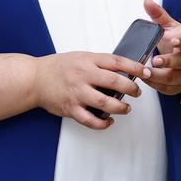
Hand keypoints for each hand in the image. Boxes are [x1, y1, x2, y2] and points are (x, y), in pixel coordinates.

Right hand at [31, 52, 149, 129]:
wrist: (34, 78)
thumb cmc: (59, 67)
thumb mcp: (81, 57)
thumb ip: (99, 64)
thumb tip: (123, 72)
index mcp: (88, 60)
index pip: (117, 62)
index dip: (135, 67)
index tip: (145, 71)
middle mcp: (84, 75)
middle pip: (115, 82)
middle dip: (131, 88)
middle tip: (137, 92)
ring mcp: (77, 93)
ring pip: (105, 103)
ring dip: (120, 107)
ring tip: (126, 108)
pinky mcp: (70, 108)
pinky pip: (90, 120)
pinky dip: (103, 123)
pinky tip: (109, 121)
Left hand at [143, 0, 180, 95]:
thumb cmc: (178, 41)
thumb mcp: (170, 26)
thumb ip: (159, 15)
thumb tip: (147, 1)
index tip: (174, 39)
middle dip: (168, 62)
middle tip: (155, 61)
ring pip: (175, 78)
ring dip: (159, 77)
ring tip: (145, 73)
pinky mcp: (179, 86)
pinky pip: (169, 89)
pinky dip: (157, 86)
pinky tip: (146, 80)